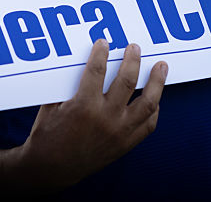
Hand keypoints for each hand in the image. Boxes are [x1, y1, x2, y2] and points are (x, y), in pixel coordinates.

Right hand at [20, 40, 167, 189]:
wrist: (52, 168)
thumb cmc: (48, 134)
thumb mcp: (52, 105)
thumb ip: (68, 84)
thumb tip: (82, 61)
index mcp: (83, 106)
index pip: (97, 70)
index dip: (101, 53)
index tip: (104, 42)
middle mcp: (105, 118)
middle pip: (127, 81)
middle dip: (133, 60)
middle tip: (135, 48)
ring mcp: (119, 133)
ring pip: (147, 103)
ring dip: (156, 82)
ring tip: (161, 67)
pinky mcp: (125, 145)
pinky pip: (148, 125)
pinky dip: (154, 110)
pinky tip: (155, 98)